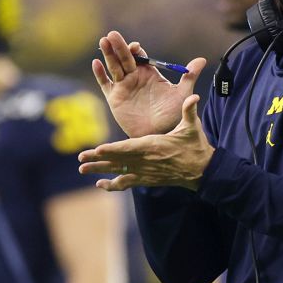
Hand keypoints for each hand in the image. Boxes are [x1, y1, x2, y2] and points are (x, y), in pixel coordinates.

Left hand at [78, 94, 213, 191]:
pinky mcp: (147, 180)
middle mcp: (146, 161)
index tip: (98, 149)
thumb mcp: (192, 127)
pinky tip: (100, 185)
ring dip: (100, 171)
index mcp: (154, 146)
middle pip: (118, 160)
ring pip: (118, 172)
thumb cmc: (195, 146)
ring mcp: (145, 172)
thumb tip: (194, 97)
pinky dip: (113, 185)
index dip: (113, 149)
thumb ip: (189, 111)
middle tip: (80, 158)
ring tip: (83, 169)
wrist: (201, 170)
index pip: (130, 148)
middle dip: (98, 159)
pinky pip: (126, 183)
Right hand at [92, 31, 205, 137]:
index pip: (140, 56)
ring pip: (114, 67)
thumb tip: (202, 59)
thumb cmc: (172, 115)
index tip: (136, 47)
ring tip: (102, 41)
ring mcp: (124, 87)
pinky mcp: (114, 98)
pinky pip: (105, 84)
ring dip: (108, 54)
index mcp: (150, 74)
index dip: (136, 50)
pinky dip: (100, 74)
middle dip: (119, 46)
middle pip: (125, 58)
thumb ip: (190, 76)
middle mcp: (135, 77)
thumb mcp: (182, 94)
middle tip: (112, 34)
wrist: (160, 135)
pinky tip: (96, 63)